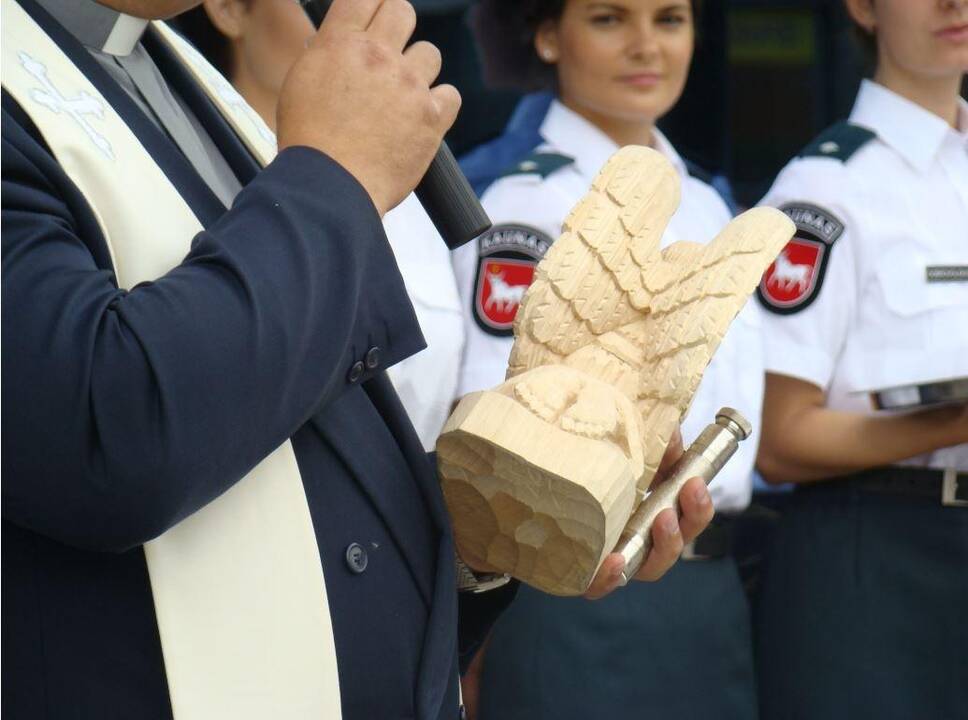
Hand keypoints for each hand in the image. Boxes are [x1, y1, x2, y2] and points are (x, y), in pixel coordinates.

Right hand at [276, 0, 459, 214]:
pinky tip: (423, 117)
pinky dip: (440, 105)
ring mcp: (408, 85)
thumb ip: (328, 58)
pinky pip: (451, 95)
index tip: (377, 14)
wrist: (331, 186)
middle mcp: (377, 56)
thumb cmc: (311, 144)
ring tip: (403, 95)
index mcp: (340, 44)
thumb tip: (342, 46)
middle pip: (403, 11)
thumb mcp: (302, 85)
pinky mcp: (432, 117)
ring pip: (430, 53)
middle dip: (398, 26)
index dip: (373, 3)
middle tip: (391, 49)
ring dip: (419, 70)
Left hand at [582, 429, 713, 599]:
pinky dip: (610, 577)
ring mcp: (608, 556)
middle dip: (689, 522)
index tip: (696, 480)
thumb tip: (671, 433)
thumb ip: (648, 440)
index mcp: (646, 509)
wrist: (522, 491)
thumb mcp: (614, 446)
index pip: (686, 518)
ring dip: (663, 547)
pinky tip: (614, 560)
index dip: (698, 506)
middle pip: (673, 544)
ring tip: (661, 521)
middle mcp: (633, 538)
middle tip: (687, 495)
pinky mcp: (578, 570)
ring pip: (644, 566)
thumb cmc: (575, 467)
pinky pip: (597, 584)